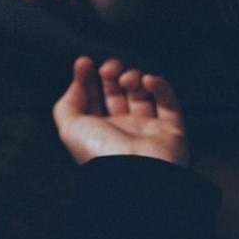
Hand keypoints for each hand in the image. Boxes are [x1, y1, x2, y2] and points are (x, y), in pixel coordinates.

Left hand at [53, 56, 188, 165]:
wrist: (136, 174)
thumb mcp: (69, 127)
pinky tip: (148, 80)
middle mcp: (122, 129)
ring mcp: (147, 129)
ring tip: (126, 79)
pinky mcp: (172, 129)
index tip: (84, 63)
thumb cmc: (101, 154)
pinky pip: (168, 101)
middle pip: (116, 91)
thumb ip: (67, 104)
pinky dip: (159, 86)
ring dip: (133, 77)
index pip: (91, 97)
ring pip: (142, 92)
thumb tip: (76, 83)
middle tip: (108, 69)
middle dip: (111, 74)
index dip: (86, 78)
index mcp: (97, 130)